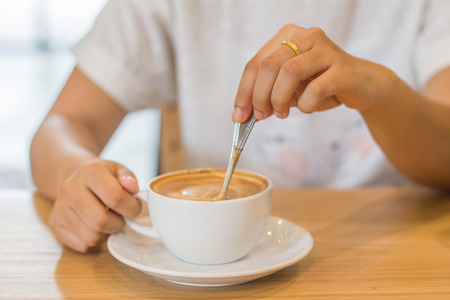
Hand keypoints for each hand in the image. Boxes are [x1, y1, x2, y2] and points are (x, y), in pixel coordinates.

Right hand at [48, 159, 141, 252]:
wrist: (76, 178)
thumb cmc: (103, 177)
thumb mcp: (119, 170)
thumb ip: (129, 178)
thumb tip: (132, 187)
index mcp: (90, 171)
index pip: (115, 197)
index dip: (132, 207)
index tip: (135, 207)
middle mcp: (71, 189)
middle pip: (100, 221)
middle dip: (119, 224)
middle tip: (122, 217)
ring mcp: (60, 207)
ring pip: (92, 237)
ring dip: (107, 233)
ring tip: (109, 220)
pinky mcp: (55, 224)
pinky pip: (82, 245)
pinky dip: (95, 241)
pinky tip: (96, 227)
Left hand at [232, 24, 396, 121]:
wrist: (363, 86)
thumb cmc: (322, 85)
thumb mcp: (289, 89)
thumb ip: (268, 95)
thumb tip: (245, 113)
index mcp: (288, 36)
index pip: (256, 63)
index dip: (244, 91)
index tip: (239, 116)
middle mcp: (306, 36)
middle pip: (268, 65)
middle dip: (259, 96)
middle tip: (261, 116)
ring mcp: (326, 49)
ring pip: (289, 71)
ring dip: (279, 99)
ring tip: (282, 113)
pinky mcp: (343, 67)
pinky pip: (315, 88)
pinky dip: (306, 104)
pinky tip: (308, 107)